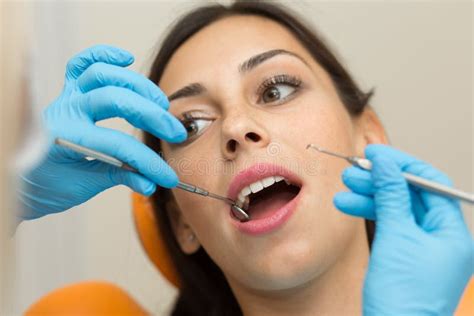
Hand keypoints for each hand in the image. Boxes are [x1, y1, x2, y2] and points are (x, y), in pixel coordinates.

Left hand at [17, 45, 185, 220]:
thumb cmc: (47, 184)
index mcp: (66, 137)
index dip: (148, 161)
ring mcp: (66, 97)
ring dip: (137, 85)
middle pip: (115, 100)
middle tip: (174, 133)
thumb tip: (152, 182)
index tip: (167, 176)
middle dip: (151, 116)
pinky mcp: (68, 93)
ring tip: (160, 104)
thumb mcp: (84, 186)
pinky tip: (126, 60)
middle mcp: (65, 110)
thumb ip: (119, 177)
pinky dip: (103, 55)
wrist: (23, 179)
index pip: (119, 144)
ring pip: (101, 75)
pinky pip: (81, 64)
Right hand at [334, 144, 472, 314]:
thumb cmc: (402, 296)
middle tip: (353, 170)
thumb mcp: (396, 236)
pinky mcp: (403, 255)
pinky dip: (368, 213)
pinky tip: (348, 205)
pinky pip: (388, 224)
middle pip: (410, 195)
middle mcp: (440, 237)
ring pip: (395, 209)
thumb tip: (386, 163)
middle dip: (380, 181)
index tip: (376, 154)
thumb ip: (391, 195)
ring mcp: (421, 247)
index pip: (429, 184)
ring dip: (369, 196)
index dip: (401, 165)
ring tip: (343, 189)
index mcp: (451, 232)